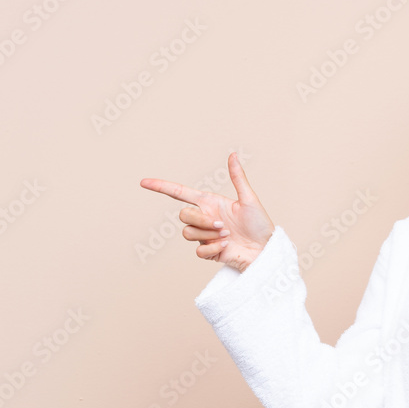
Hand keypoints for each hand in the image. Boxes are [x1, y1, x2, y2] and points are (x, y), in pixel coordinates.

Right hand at [140, 152, 274, 271]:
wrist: (265, 250)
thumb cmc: (260, 225)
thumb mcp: (249, 199)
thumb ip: (238, 178)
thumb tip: (233, 155)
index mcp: (210, 203)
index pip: (180, 193)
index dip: (161, 187)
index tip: (144, 182)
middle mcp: (204, 218)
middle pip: (183, 215)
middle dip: (201, 220)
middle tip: (223, 226)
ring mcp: (205, 235)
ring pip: (188, 232)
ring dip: (209, 234)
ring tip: (227, 236)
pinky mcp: (208, 252)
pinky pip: (198, 250)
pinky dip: (213, 248)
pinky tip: (226, 247)